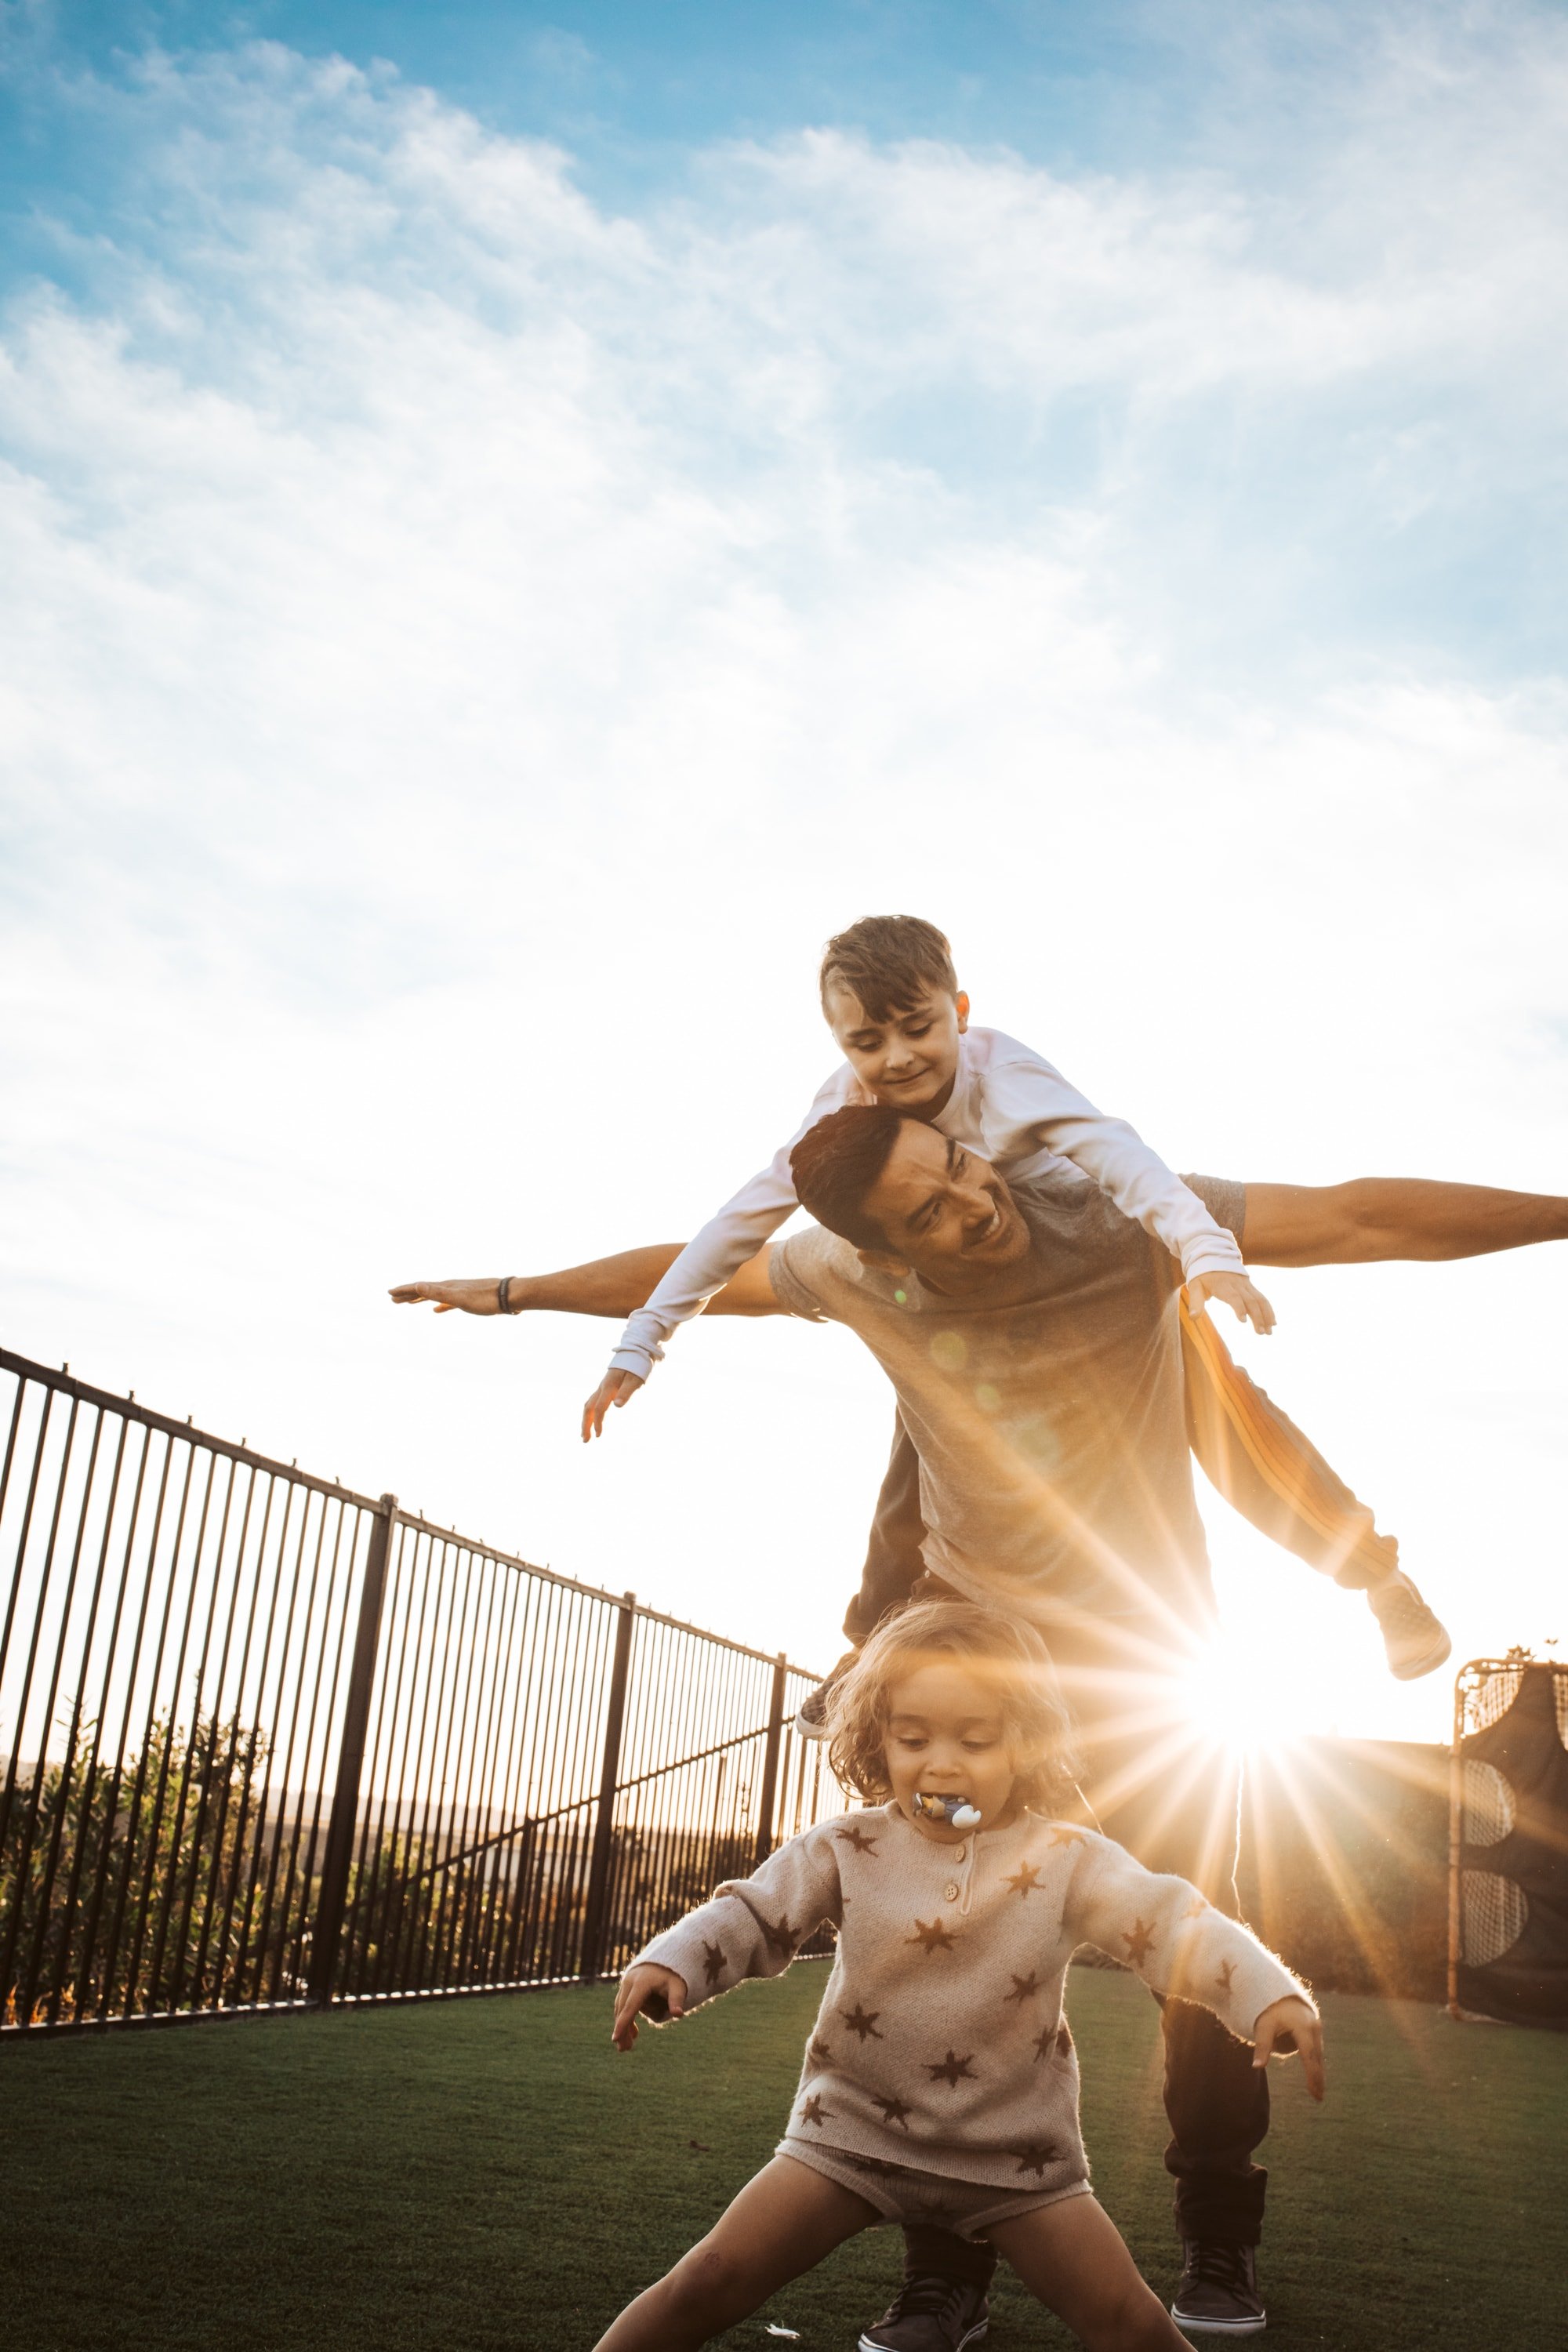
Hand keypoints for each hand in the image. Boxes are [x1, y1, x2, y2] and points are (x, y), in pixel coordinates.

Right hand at [389, 1278, 509, 1315]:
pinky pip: (447, 1302)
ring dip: (421, 1298)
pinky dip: (438, 1306)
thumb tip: (417, 1284)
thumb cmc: (486, 1299)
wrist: (510, 1296)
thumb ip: (438, 1293)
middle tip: (392, 1299)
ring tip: (410, 1303)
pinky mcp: (468, 1300)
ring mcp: (460, 1293)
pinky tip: (437, 1311)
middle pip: (425, 1289)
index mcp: (447, 1286)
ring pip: (435, 1295)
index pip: (420, 1287)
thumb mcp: (459, 1298)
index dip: (404, 1290)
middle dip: (408, 1294)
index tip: (389, 1294)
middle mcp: (451, 1287)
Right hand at [582, 1368, 644, 1441]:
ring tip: (584, 1435)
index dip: (598, 1422)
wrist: (635, 1354)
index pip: (599, 1407)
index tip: (599, 1435)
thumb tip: (617, 1406)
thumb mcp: (635, 1380)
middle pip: (588, 1408)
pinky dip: (590, 1413)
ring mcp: (602, 1387)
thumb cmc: (637, 1368)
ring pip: (588, 1405)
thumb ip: (626, 1393)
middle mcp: (602, 1387)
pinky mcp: (604, 1388)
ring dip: (585, 1420)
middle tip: (585, 1440)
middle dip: (585, 1424)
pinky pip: (593, 1402)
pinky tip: (591, 1421)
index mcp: (608, 1386)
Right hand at [612, 1963, 685, 2048]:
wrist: (664, 1959)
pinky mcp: (626, 1988)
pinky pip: (624, 2006)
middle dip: (622, 2030)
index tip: (615, 2038)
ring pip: (621, 2009)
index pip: (630, 2006)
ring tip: (628, 2046)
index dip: (623, 2023)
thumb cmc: (673, 1975)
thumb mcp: (678, 1986)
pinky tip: (633, 2033)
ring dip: (623, 2027)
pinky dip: (627, 2019)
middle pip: (623, 2010)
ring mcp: (626, 1984)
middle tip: (624, 2050)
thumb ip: (677, 2000)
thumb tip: (678, 2015)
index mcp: (641, 1982)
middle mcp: (630, 1982)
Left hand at [1186, 1268, 1276, 1334]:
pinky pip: (1262, 1298)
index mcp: (1222, 1285)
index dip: (1239, 1307)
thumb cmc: (1202, 1275)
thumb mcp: (1195, 1286)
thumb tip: (1193, 1318)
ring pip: (1260, 1299)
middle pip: (1251, 1300)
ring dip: (1266, 1315)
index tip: (1244, 1320)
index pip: (1233, 1297)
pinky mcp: (1250, 1287)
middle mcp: (1237, 1285)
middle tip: (1260, 1333)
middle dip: (1257, 1316)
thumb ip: (1196, 1302)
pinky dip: (1269, 1310)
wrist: (1213, 1256)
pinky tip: (1272, 1322)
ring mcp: (1246, 1285)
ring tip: (1269, 1332)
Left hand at [1252, 1995, 1324, 2099]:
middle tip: (1318, 2098)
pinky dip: (1316, 2062)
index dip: (1312, 2075)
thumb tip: (1256, 2066)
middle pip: (1317, 2057)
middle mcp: (1313, 2027)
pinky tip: (1315, 2074)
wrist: (1280, 1992)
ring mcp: (1316, 2027)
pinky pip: (1317, 2048)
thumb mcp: (1263, 2026)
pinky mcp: (1315, 2028)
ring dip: (1318, 2071)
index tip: (1314, 2092)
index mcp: (1302, 2027)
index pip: (1309, 2055)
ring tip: (1318, 2091)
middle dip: (1318, 2077)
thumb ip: (1262, 2046)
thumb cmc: (1269, 2010)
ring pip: (1318, 2053)